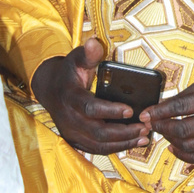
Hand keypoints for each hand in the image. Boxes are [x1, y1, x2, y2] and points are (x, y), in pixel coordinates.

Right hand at [31, 37, 149, 153]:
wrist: (49, 89)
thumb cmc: (68, 73)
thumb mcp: (76, 59)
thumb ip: (88, 54)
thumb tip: (94, 43)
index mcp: (71, 97)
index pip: (90, 108)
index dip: (110, 111)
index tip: (130, 110)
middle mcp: (69, 118)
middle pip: (97, 132)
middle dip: (123, 132)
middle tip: (145, 127)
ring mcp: (71, 132)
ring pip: (98, 145)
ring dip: (123, 143)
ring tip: (144, 136)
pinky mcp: (76, 140)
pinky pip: (97, 149)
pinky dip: (116, 148)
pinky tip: (133, 143)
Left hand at [141, 74, 193, 163]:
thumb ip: (181, 99)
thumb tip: (156, 111)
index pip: (180, 108)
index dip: (159, 112)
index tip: (145, 115)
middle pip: (183, 129)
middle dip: (161, 128)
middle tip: (151, 125)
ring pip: (189, 146)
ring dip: (170, 141)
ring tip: (163, 133)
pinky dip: (183, 156)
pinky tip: (173, 148)